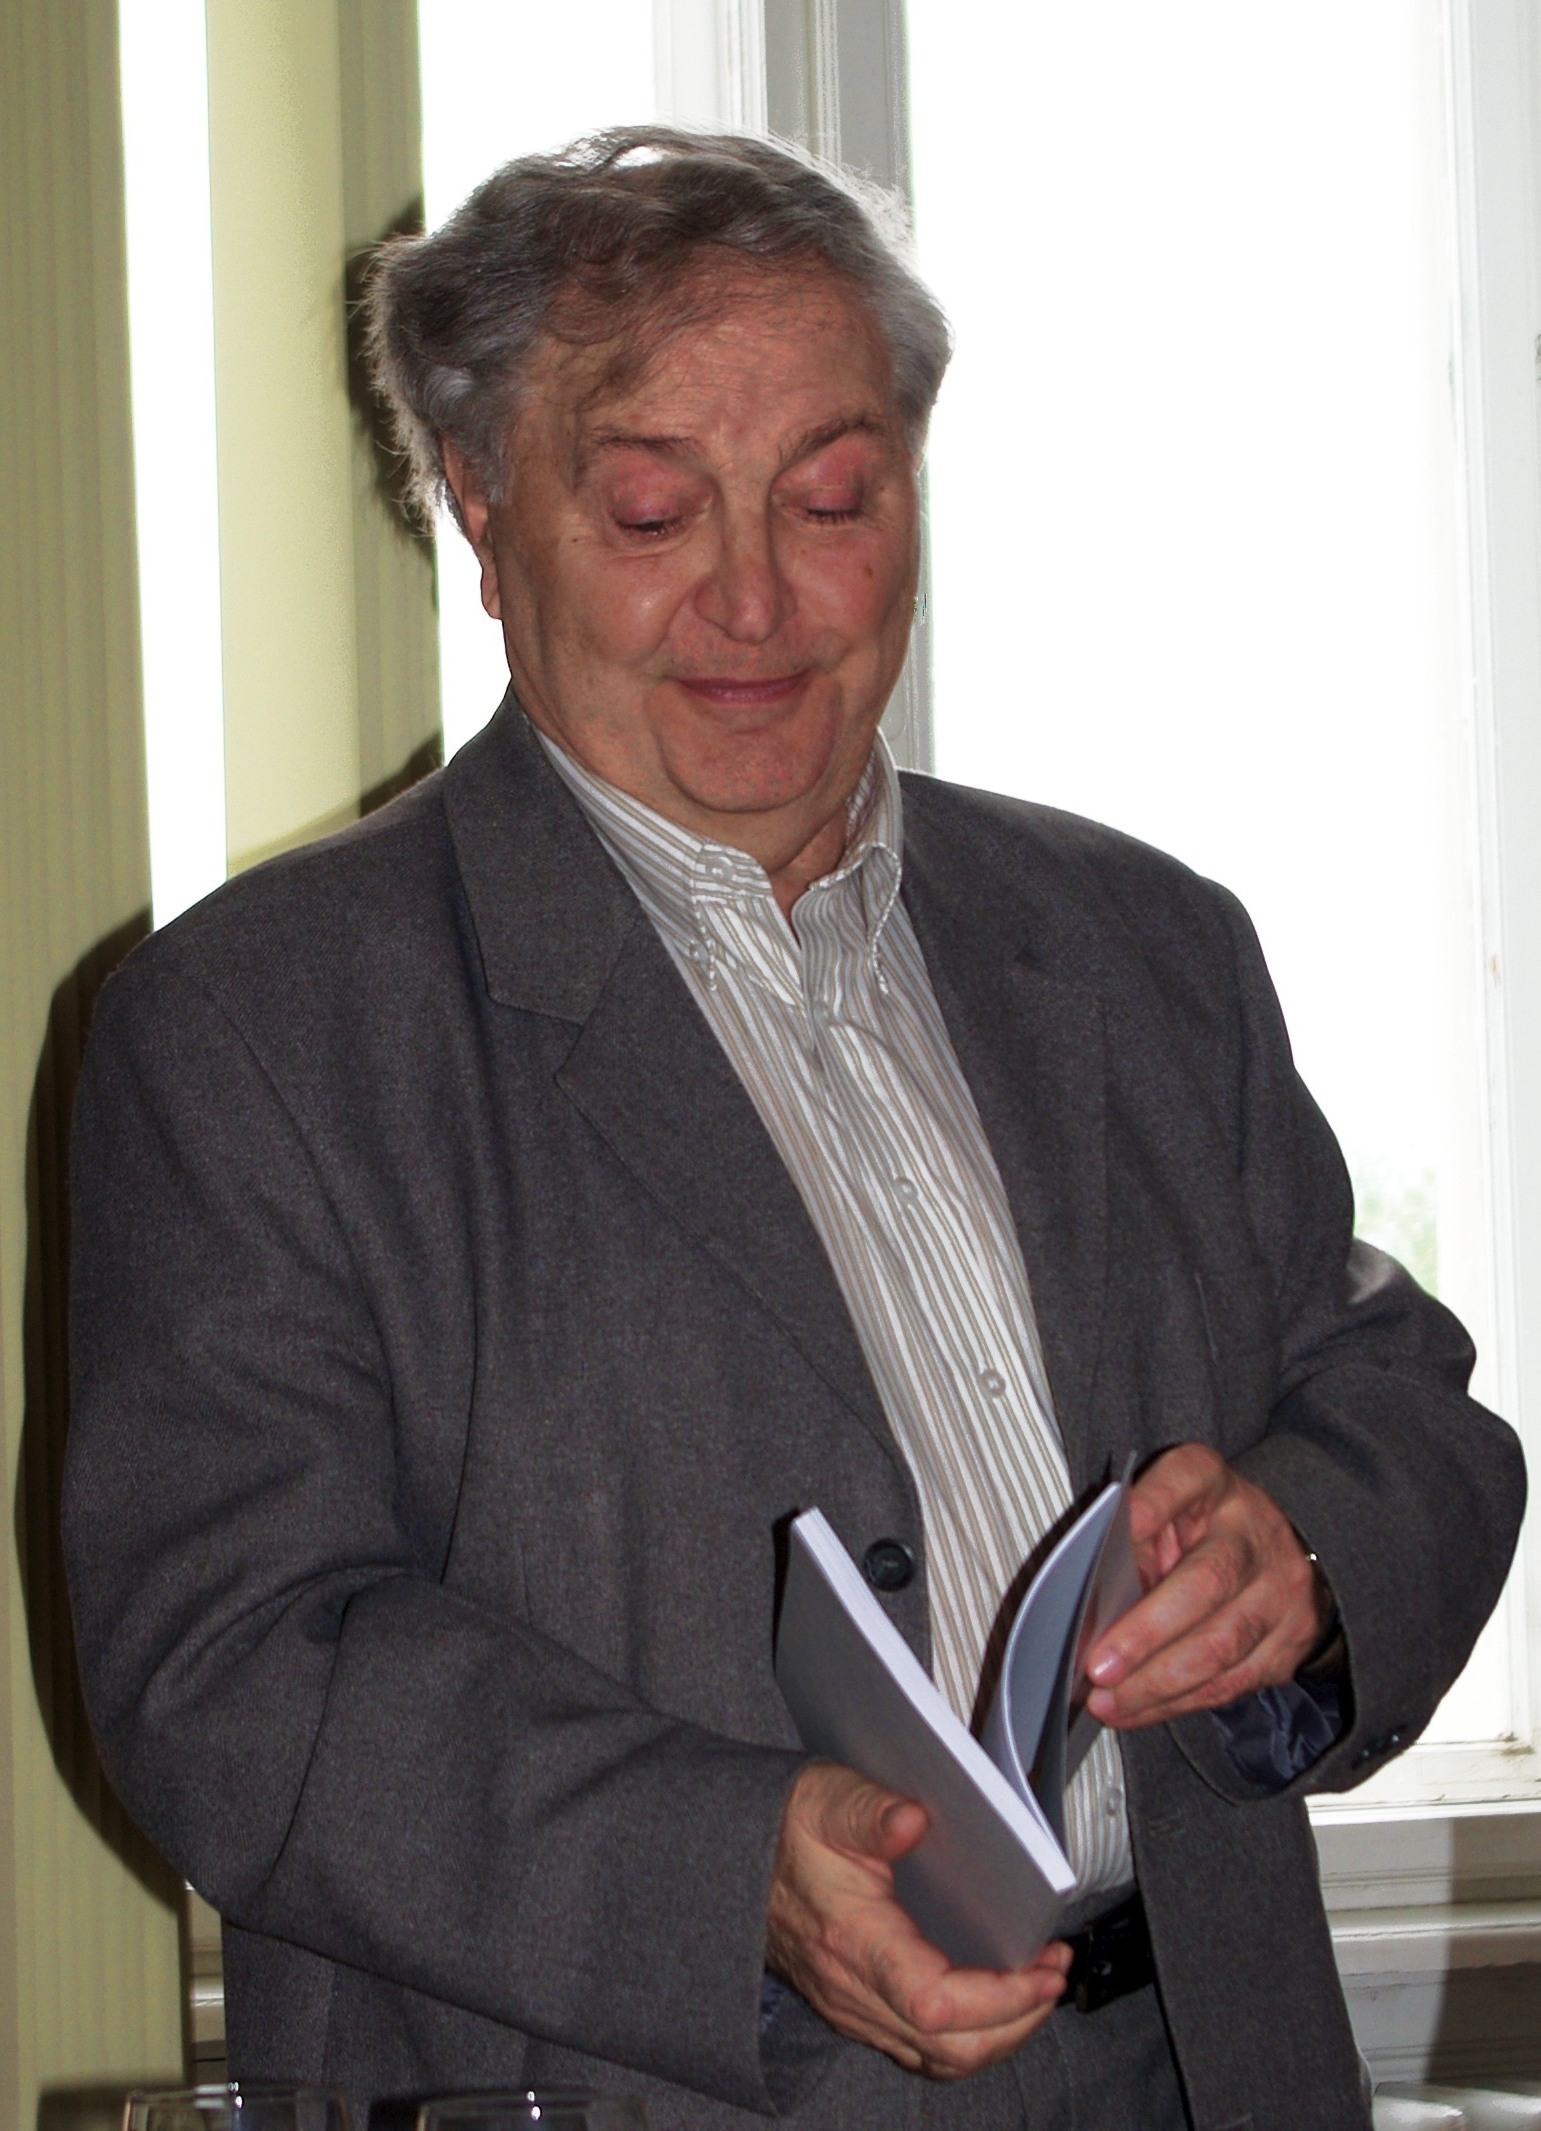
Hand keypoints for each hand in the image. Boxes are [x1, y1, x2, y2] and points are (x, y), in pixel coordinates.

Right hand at [765, 1761, 1069, 2076]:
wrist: (730, 1858)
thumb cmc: (784, 1828)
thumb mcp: (826, 1800)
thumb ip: (871, 1810)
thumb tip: (914, 1821)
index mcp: (852, 1941)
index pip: (937, 2004)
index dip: (1002, 1998)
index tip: (1044, 1966)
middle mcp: (852, 1990)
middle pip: (949, 2050)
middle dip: (1018, 2021)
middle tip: (1054, 1973)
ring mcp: (852, 2006)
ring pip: (938, 2059)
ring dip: (998, 2033)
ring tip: (1034, 1986)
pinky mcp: (856, 2007)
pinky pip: (921, 2048)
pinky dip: (968, 2033)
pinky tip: (990, 1996)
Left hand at [1084, 1443, 1331, 1727]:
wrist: (1282, 1553)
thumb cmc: (1201, 1530)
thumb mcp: (1168, 1511)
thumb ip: (1135, 1540)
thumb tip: (1097, 1606)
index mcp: (1214, 1485)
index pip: (1187, 1478)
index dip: (1156, 1501)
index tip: (1124, 1523)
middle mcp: (1255, 1534)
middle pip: (1206, 1583)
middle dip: (1147, 1633)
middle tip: (1099, 1668)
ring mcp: (1281, 1592)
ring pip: (1222, 1647)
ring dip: (1157, 1683)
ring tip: (1110, 1702)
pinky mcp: (1289, 1645)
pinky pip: (1231, 1683)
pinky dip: (1178, 1702)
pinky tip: (1140, 1710)